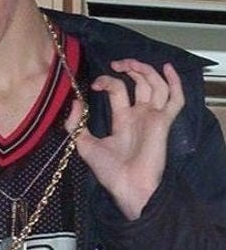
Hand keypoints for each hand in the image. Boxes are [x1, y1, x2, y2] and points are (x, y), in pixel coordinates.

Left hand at [66, 59, 184, 219]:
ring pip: (156, 86)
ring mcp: (152, 117)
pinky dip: (175, 83)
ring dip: (146, 70)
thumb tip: (75, 101)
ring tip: (132, 63)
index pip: (118, 89)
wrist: (127, 187)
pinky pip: (175, 100)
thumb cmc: (108, 170)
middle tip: (117, 63)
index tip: (94, 84)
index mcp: (123, 118)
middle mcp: (139, 114)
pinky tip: (167, 68)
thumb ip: (75, 124)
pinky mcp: (163, 122)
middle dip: (129, 68)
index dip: (107, 81)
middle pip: (140, 83)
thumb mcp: (84, 144)